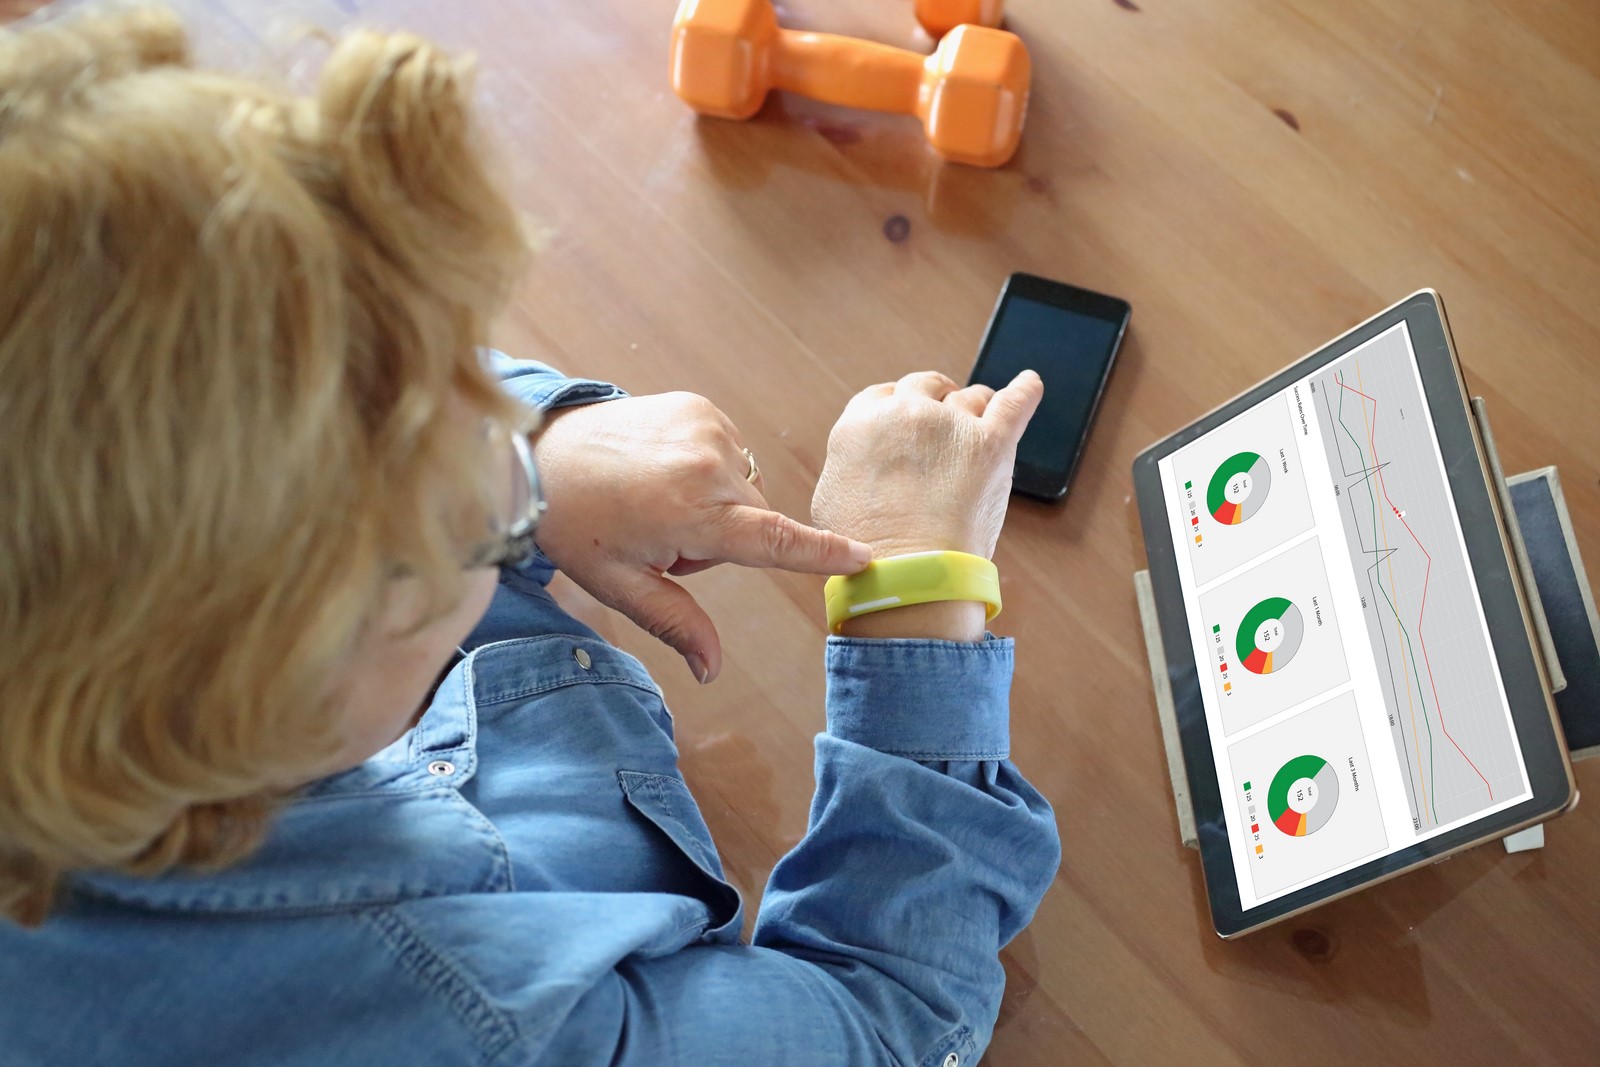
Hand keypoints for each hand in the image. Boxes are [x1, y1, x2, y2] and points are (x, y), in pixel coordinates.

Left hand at [531, 393, 872, 682]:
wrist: (540, 452)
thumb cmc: (577, 524)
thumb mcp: (621, 585)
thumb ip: (676, 623)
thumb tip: (712, 670)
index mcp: (689, 512)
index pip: (772, 540)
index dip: (819, 553)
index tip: (863, 558)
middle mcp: (707, 462)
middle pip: (754, 522)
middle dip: (723, 539)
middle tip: (662, 536)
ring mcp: (707, 427)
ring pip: (744, 490)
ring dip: (716, 504)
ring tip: (659, 498)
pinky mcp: (701, 407)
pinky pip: (730, 456)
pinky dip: (708, 471)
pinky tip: (664, 470)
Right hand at [811, 369, 1042, 639]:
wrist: (906, 577)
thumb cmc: (868, 551)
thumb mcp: (833, 497)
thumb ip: (852, 464)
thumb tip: (868, 461)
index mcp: (860, 423)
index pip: (885, 395)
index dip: (902, 405)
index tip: (912, 416)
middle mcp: (904, 413)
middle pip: (926, 388)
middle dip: (937, 400)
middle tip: (947, 419)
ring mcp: (950, 424)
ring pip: (970, 398)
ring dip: (976, 407)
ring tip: (983, 421)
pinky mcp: (991, 443)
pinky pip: (1015, 402)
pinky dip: (1026, 390)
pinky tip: (1030, 383)